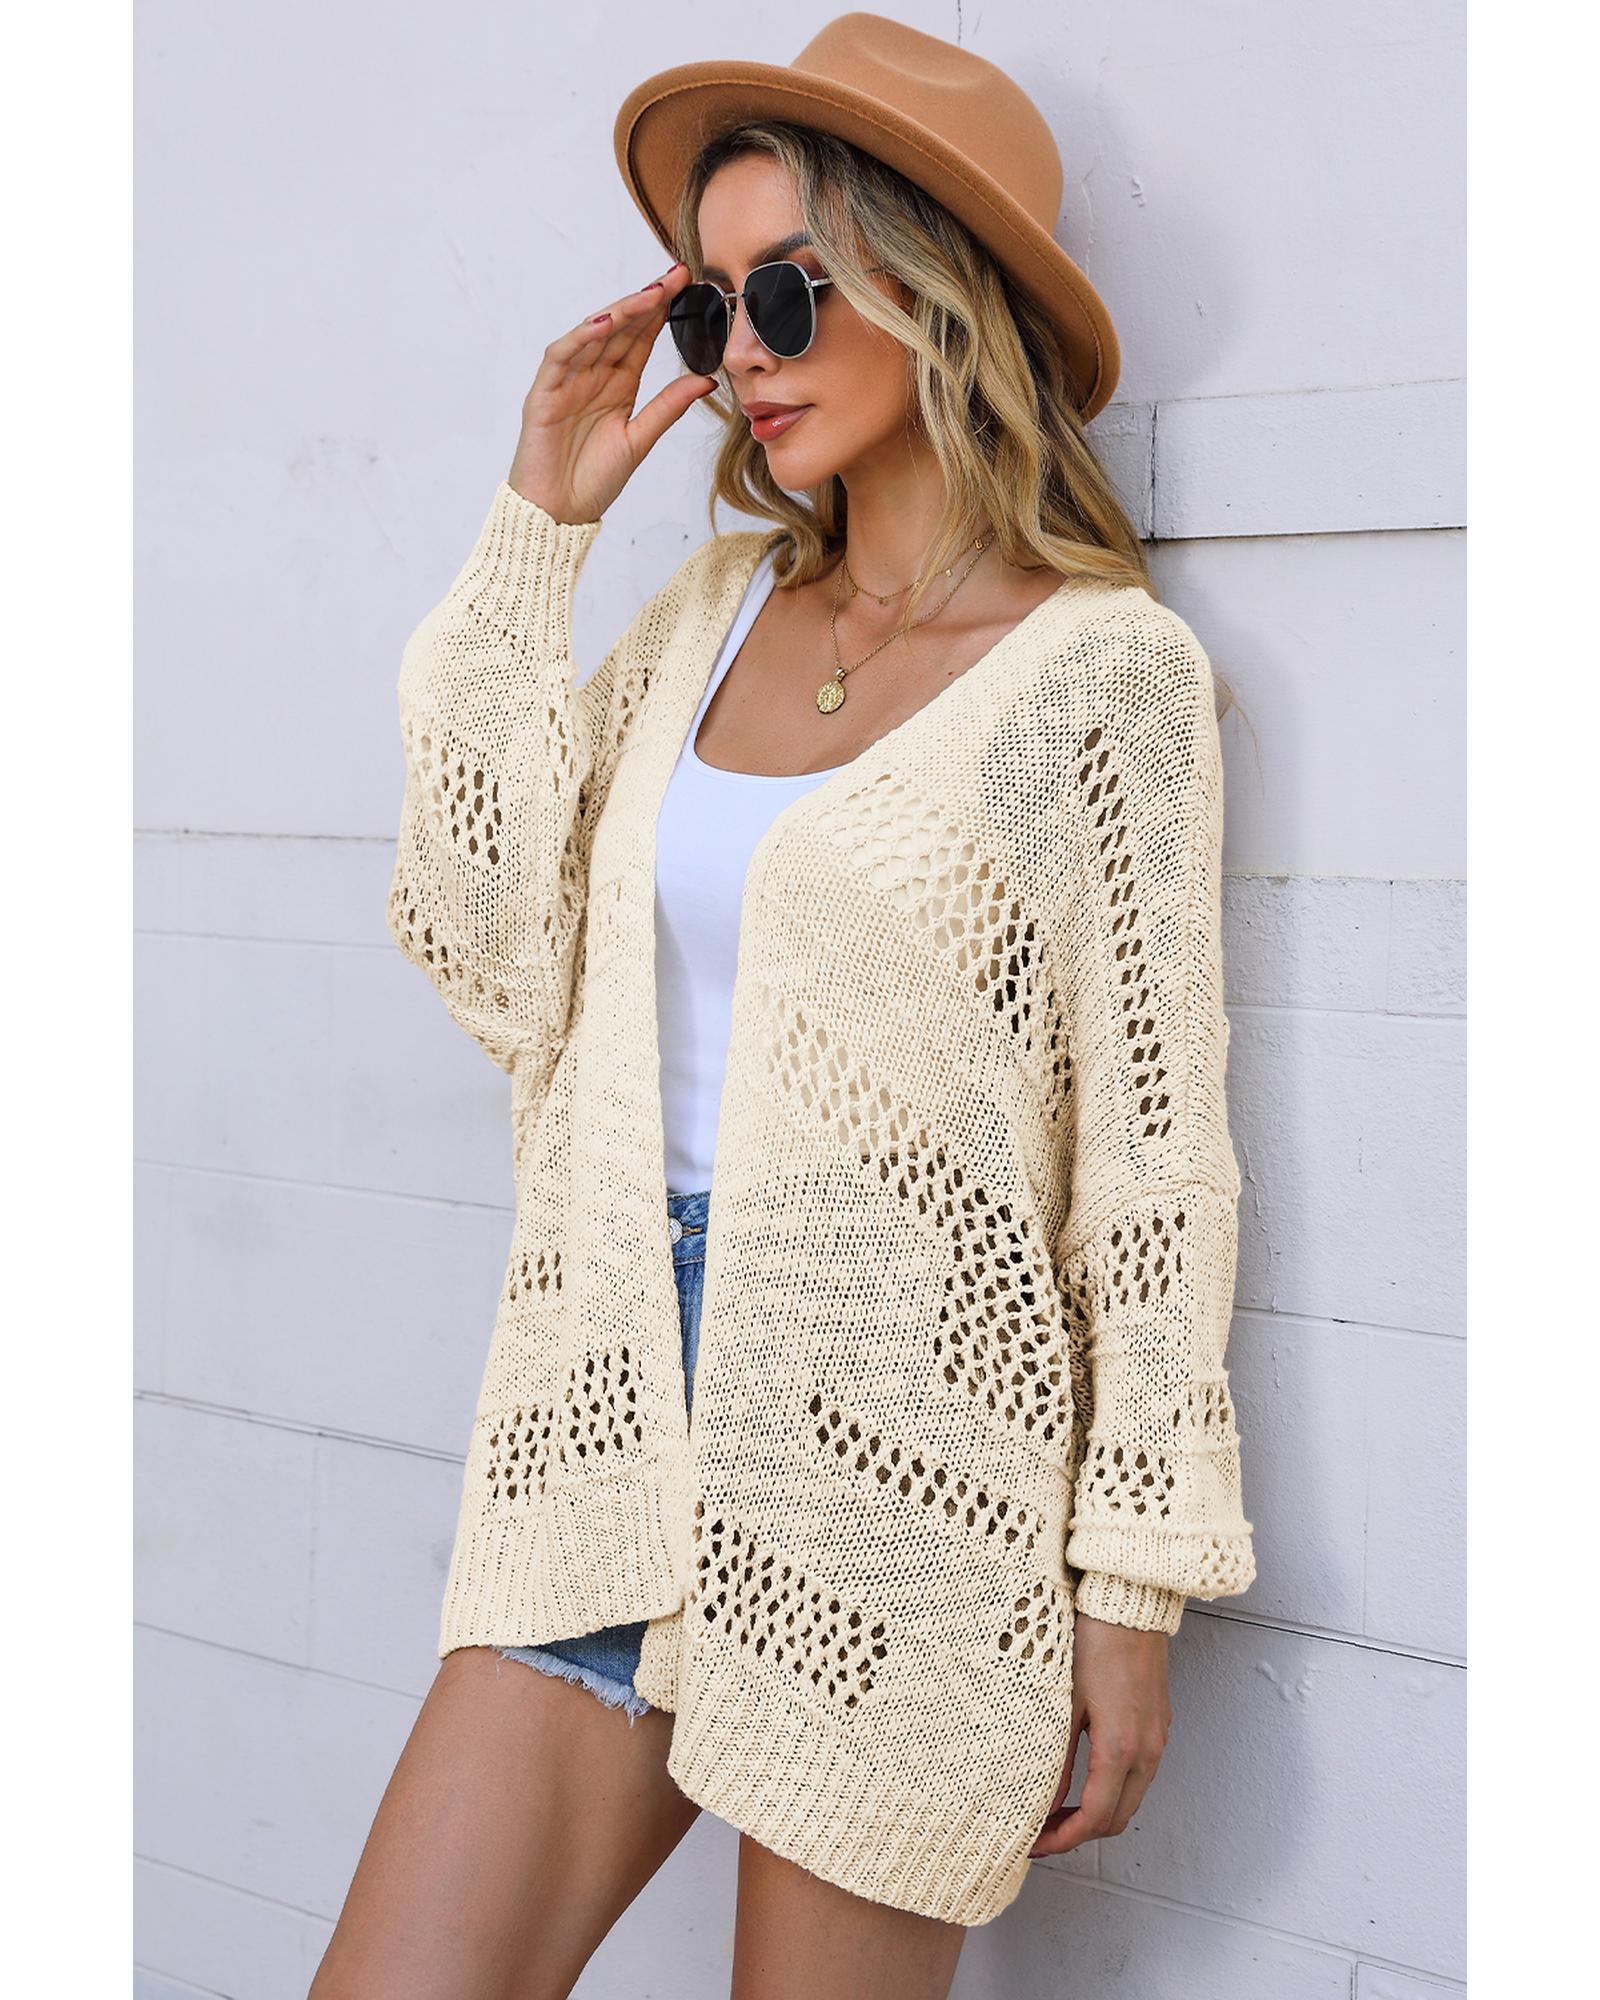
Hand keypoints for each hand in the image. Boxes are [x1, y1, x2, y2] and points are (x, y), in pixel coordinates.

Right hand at [508, 263, 717, 525]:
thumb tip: (707, 380)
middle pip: (620, 328)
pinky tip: (603, 322)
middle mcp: (592, 376)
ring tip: (648, 295)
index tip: (689, 286)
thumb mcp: (640, 440)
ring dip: (619, 312)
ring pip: (593, 335)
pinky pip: (561, 357)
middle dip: (647, 300)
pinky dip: (580, 338)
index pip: (641, 338)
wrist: (558, 514)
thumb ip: (668, 408)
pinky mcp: (543, 394)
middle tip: (676, 276)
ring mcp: (566, 381)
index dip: (662, 311)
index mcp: (618, 385)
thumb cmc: (593, 480)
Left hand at [1027, 1614, 1172, 1856]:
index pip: (1096, 1818)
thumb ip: (1057, 1759)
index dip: (1064, 1840)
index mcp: (1121, 1747)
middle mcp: (1147, 1750)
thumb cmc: (1095, 1642)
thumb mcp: (1065, 1702)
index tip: (1036, 1844)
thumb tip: (1044, 1802)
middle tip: (1043, 1832)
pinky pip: (1139, 1775)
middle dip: (1080, 1833)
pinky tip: (1085, 1781)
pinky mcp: (1158, 1725)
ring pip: (1131, 1799)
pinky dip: (1113, 1791)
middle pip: (1118, 1818)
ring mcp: (1157, 1739)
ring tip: (1058, 1810)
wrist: (1129, 1603)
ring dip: (1097, 1814)